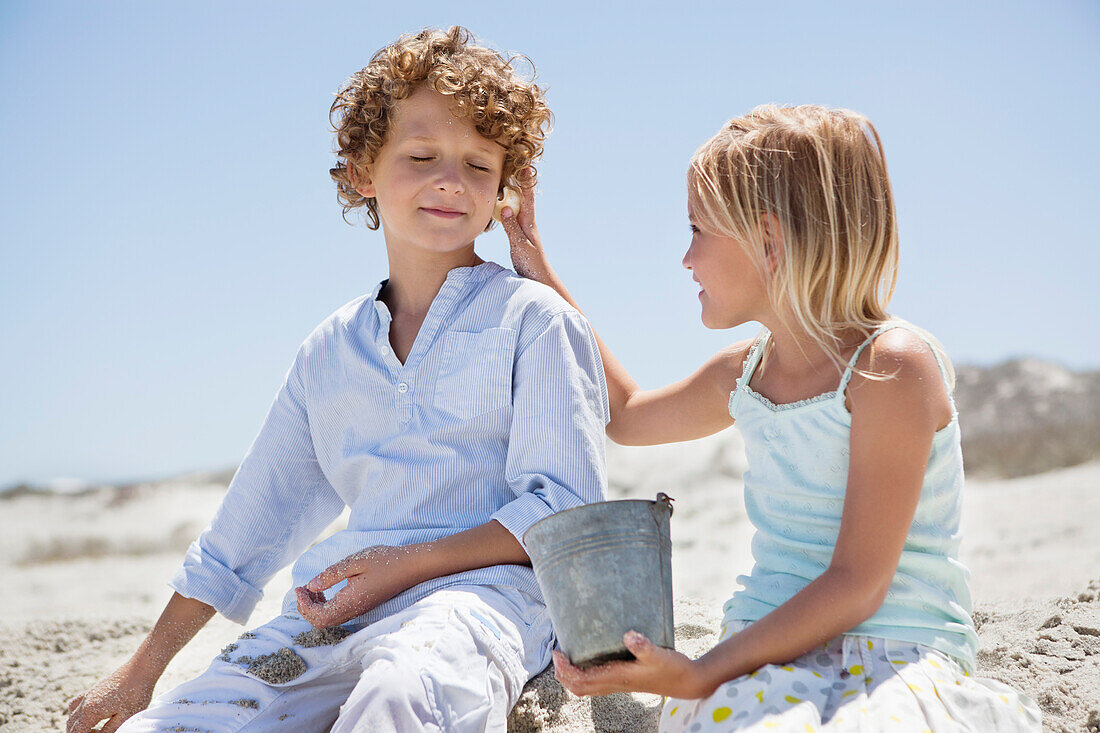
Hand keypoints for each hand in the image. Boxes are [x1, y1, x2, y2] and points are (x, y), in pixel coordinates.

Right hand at [67, 658, 156, 732]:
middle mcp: (85, 702)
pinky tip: (91, 717)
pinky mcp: (93, 690)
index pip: (76, 732)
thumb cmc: (136, 693)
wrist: (141, 669)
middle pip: (71, 726)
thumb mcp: (125, 717)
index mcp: (90, 711)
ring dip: (77, 726)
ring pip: (72, 716)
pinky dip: (78, 715)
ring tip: (94, 730)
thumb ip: (108, 730)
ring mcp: (87, 695)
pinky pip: (75, 705)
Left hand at [295, 545, 418, 627]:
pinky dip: (325, 605)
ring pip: (329, 619)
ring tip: (311, 588)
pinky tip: (325, 590)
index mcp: (350, 602)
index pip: (319, 617)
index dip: (304, 606)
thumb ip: (331, 574)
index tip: (299, 587)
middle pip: (322, 622)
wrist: (410, 566)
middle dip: (306, 608)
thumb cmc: (385, 560)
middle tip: (301, 589)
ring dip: (315, 607)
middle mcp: (354, 610)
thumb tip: (311, 586)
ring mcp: (359, 610)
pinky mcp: (362, 606)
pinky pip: (338, 613)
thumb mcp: (355, 562)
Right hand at [500, 167, 548, 280]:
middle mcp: (528, 224)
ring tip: (510, 181)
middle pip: (524, 199)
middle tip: (519, 167)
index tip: (526, 168)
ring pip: (519, 207)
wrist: (539, 278)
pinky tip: (506, 206)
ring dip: (515, 194)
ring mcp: (525, 230)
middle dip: (521, 184)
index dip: (525, 184)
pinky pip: (514, 217)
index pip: (527, 199)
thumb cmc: (531, 263)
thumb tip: (505, 208)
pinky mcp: (520, 236)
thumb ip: (512, 227)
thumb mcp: (519, 245)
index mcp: (529, 224)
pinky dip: (510, 208)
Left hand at [552, 631, 713, 698]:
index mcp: (618, 678)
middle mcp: (615, 683)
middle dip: (563, 674)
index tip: (558, 652)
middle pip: (579, 687)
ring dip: (572, 676)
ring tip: (566, 656)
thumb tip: (628, 634)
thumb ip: (644, 645)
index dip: (566, 669)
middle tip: (557, 653)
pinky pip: (596, 682)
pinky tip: (588, 658)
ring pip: (587, 687)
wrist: (687, 682)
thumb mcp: (660, 654)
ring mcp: (619, 684)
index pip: (583, 680)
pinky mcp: (624, 680)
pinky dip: (584, 674)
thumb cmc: (674, 668)